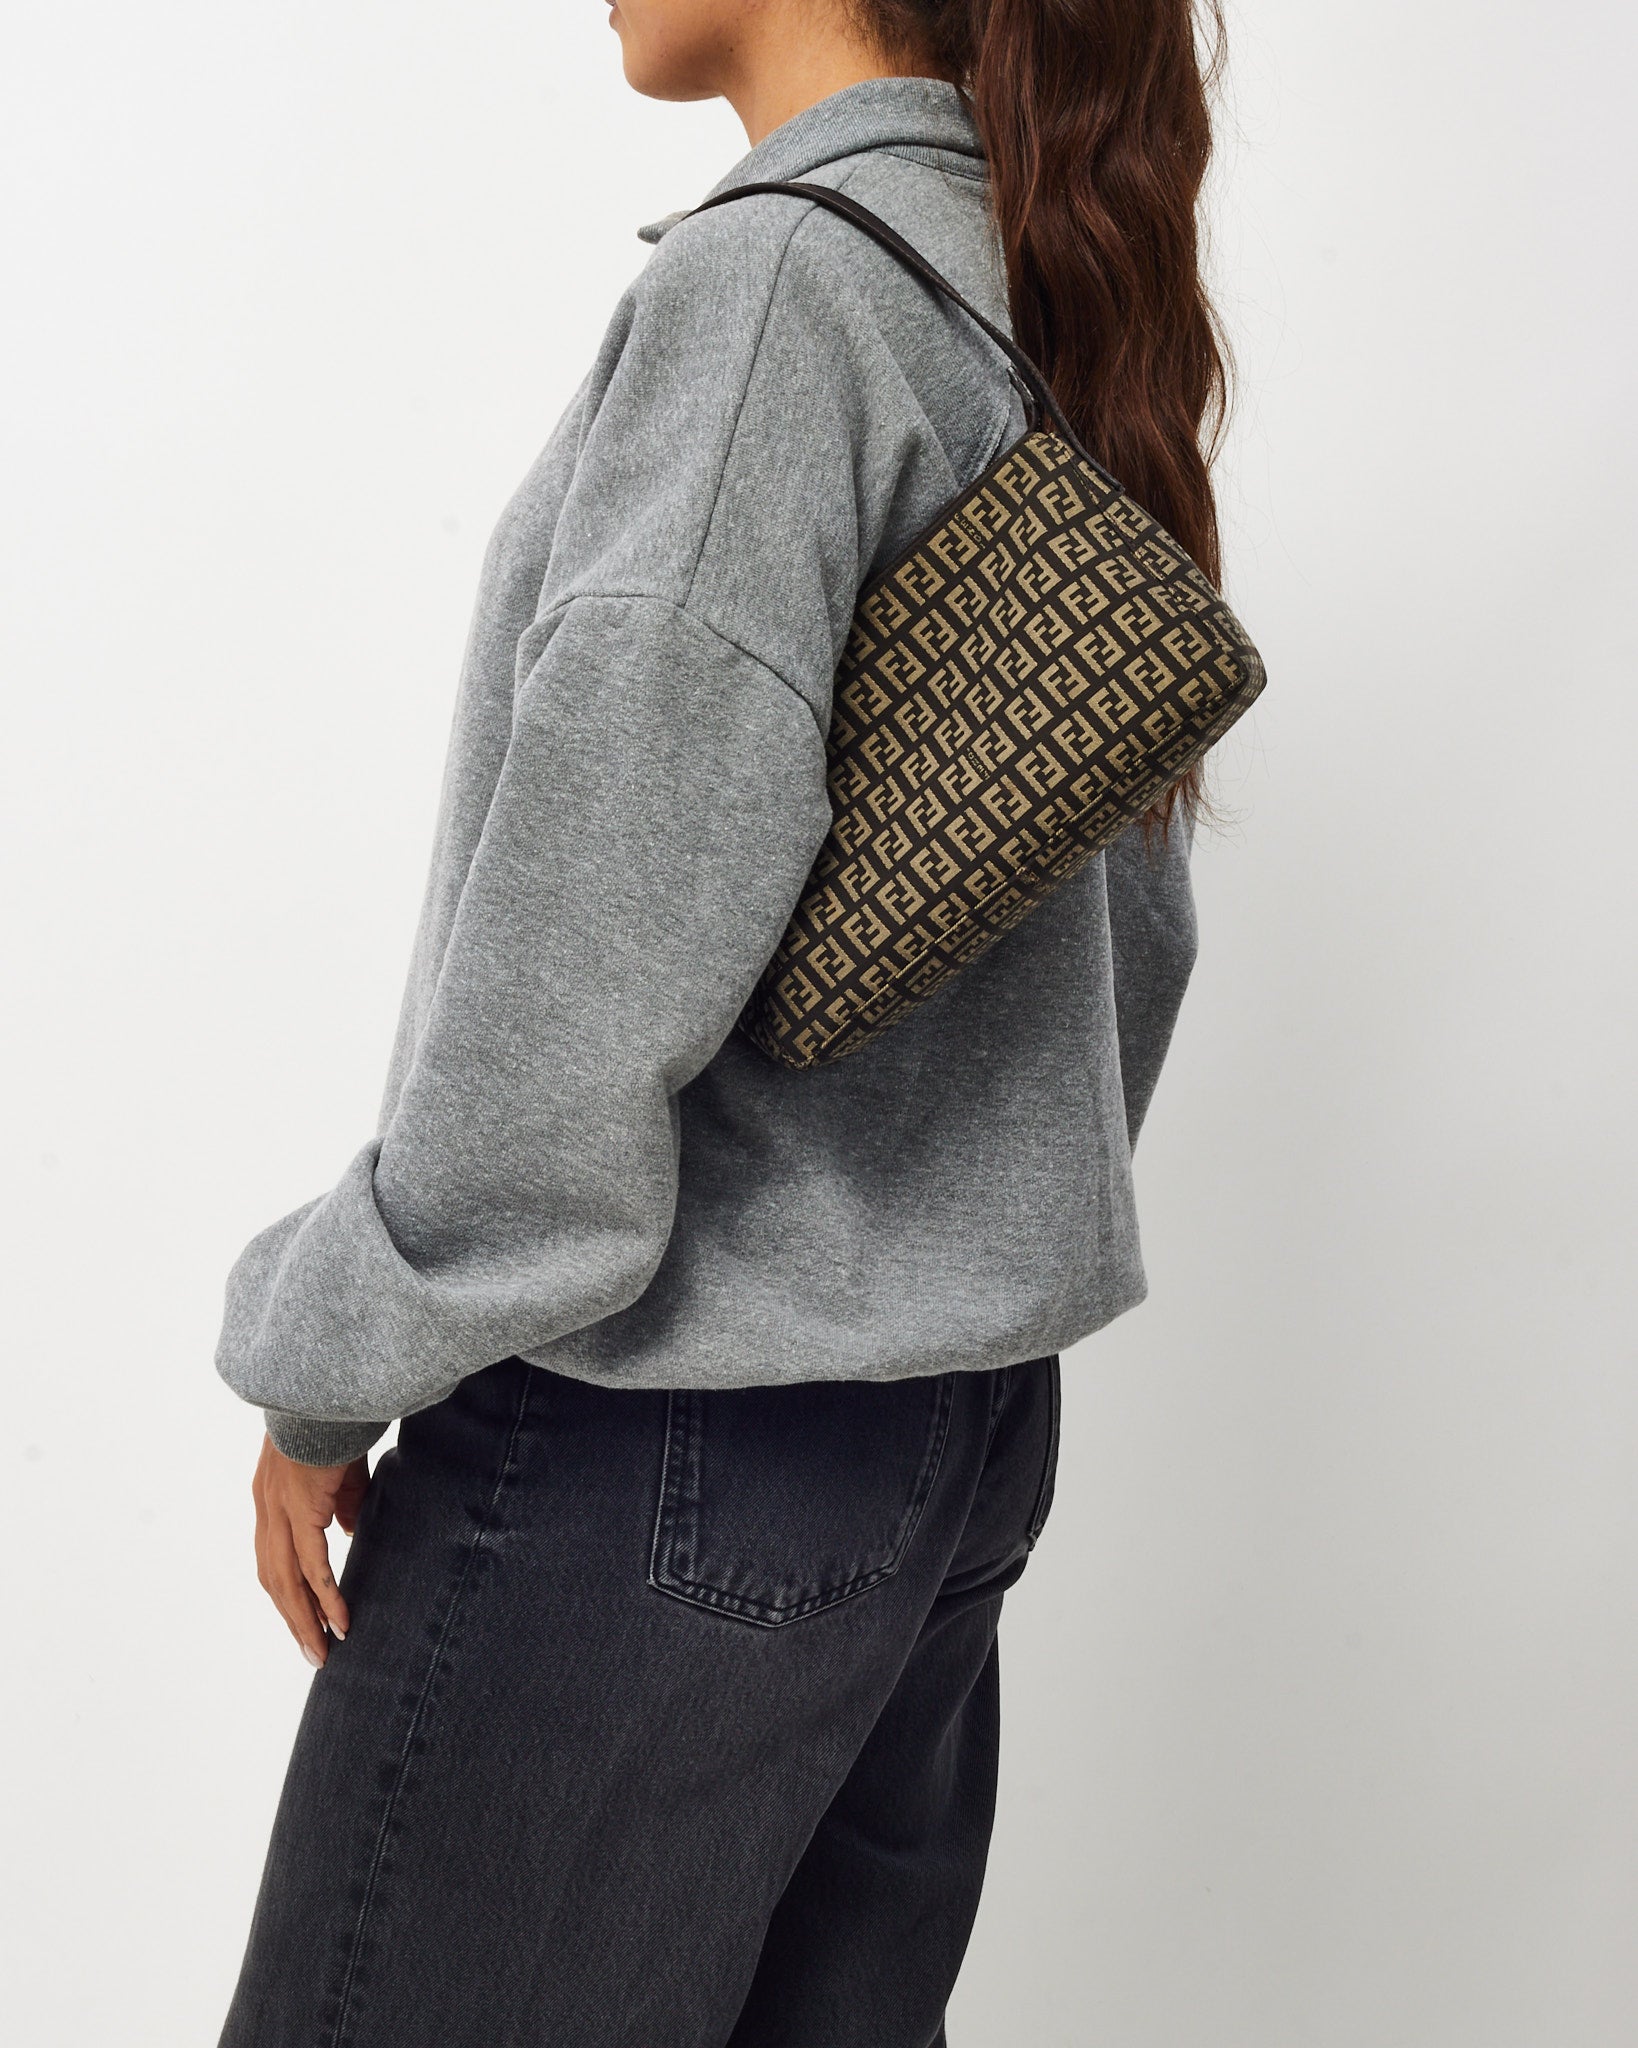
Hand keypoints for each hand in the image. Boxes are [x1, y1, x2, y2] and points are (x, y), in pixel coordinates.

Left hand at [251, 1436, 370, 1666]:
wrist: (329, 1392)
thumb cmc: (336, 1422)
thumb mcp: (339, 1471)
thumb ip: (340, 1504)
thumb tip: (347, 1532)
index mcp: (271, 1497)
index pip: (273, 1557)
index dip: (288, 1591)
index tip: (305, 1619)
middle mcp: (266, 1508)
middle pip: (274, 1578)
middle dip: (294, 1618)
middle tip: (312, 1651)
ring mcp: (279, 1510)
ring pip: (286, 1580)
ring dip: (305, 1619)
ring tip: (323, 1650)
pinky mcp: (301, 1510)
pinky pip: (311, 1566)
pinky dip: (324, 1597)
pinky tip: (339, 1621)